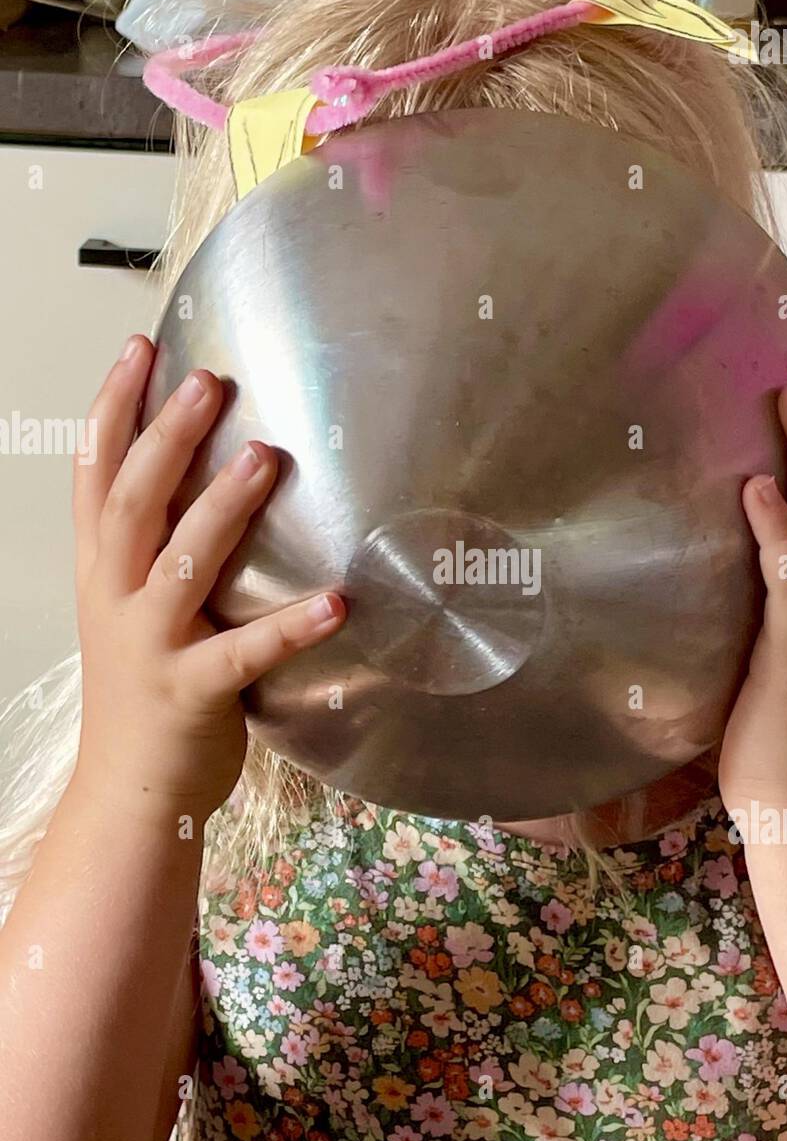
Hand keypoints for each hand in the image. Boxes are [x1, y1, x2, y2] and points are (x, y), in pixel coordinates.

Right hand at [71, 337, 345, 820]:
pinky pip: (246, 653)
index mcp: (101, 571)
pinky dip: (292, 626)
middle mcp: (116, 599)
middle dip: (167, 437)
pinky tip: (338, 601)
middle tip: (208, 383)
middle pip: (134, 503)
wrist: (128, 791)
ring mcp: (151, 646)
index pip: (95, 474)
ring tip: (264, 457)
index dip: (113, 409)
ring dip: (221, 508)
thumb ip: (150, 548)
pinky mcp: (194, 692)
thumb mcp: (125, 608)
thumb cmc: (141, 694)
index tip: (141, 349)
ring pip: (181, 564)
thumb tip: (197, 474)